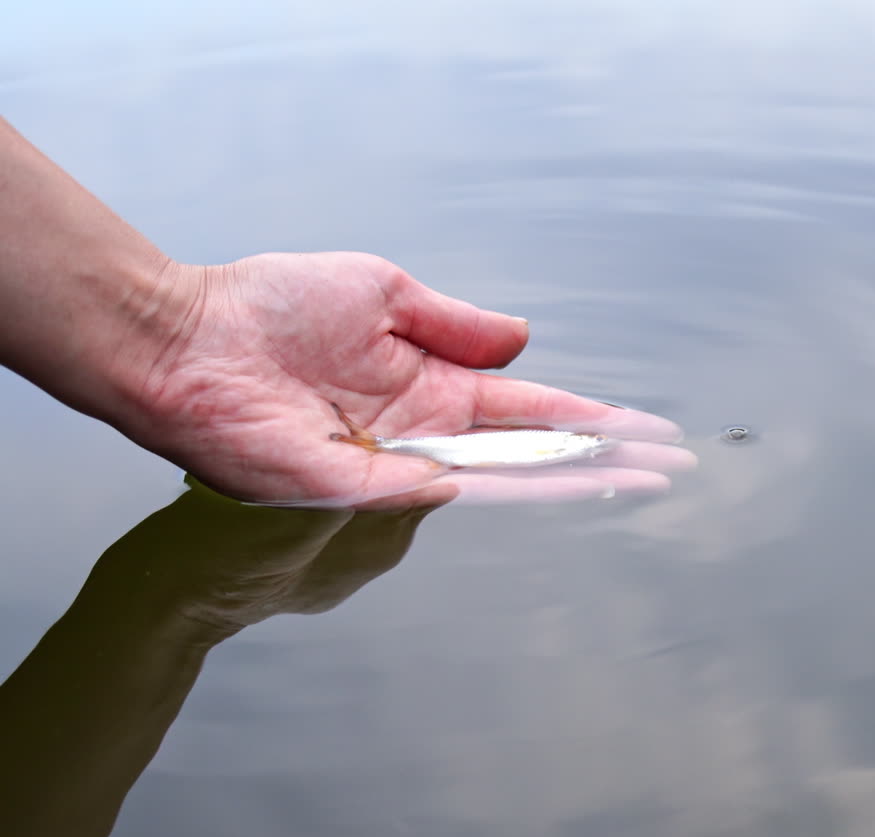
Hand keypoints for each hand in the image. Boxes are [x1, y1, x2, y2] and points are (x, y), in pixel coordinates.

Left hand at [126, 252, 692, 506]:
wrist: (194, 341)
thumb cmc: (273, 307)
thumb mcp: (383, 292)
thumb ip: (454, 324)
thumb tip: (522, 339)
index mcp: (437, 386)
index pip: (531, 407)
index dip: (589, 417)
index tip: (643, 425)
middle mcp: (429, 434)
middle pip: (532, 453)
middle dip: (602, 458)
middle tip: (667, 466)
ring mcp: (402, 465)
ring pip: (502, 481)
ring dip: (571, 482)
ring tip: (635, 480)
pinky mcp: (364, 489)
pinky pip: (442, 491)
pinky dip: (500, 489)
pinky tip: (560, 482)